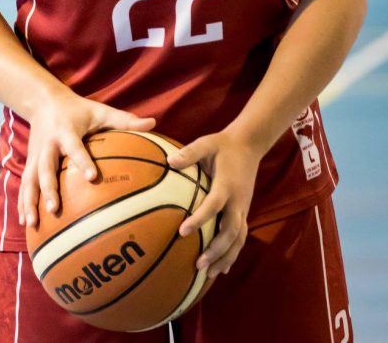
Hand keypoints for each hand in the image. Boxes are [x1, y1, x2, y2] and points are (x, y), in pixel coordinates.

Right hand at [18, 89, 155, 229]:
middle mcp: (49, 145)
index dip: (82, 161)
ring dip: (30, 201)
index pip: (75, 147)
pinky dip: (24, 204)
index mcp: (67, 131)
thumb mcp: (100, 111)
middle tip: (55, 208)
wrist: (43, 101)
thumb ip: (125, 120)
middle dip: (48, 188)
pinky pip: (25, 185)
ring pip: (31, 180)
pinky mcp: (30, 163)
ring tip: (33, 223)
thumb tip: (153, 124)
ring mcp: (36, 155)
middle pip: (46, 168)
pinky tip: (27, 224)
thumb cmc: (79, 110)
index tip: (92, 177)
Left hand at [166, 128, 261, 278]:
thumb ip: (189, 153)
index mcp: (227, 185)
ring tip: (209, 274)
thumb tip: (169, 161)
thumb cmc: (222, 145)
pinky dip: (232, 254)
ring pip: (238, 239)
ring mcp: (243, 208)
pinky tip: (221, 269)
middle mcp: (238, 201)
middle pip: (230, 231)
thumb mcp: (206, 143)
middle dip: (216, 249)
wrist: (249, 146)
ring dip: (225, 257)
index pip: (213, 205)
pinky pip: (240, 237)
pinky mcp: (243, 212)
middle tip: (198, 264)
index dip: (199, 219)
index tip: (182, 232)